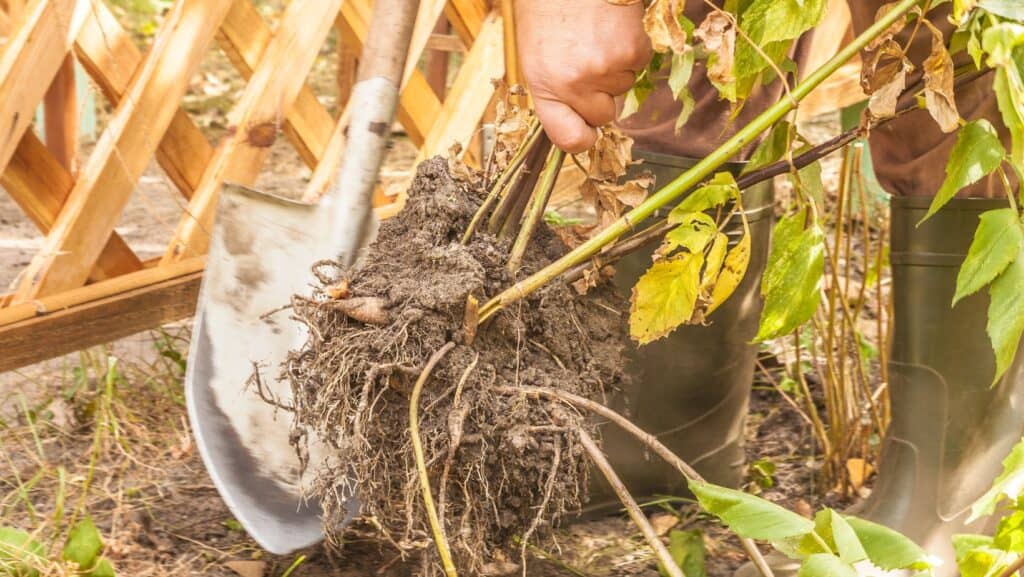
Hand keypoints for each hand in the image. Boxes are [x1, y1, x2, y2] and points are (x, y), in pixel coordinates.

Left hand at [515, 0, 650, 152]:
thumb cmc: (548, 7)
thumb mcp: (536, 54)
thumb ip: (555, 92)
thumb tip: (579, 121)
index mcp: (544, 86)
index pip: (569, 139)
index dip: (582, 137)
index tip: (586, 131)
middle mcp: (574, 84)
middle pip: (604, 116)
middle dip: (601, 95)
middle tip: (588, 61)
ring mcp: (605, 69)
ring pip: (624, 87)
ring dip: (615, 67)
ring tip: (597, 35)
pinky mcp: (633, 51)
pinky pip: (639, 64)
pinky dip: (631, 47)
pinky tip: (613, 26)